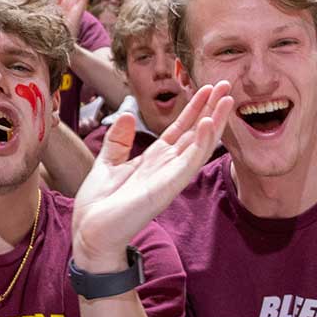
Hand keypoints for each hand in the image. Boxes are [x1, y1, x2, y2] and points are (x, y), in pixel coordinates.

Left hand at [71, 84, 232, 267]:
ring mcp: (169, 178)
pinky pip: (188, 163)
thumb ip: (118, 141)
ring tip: (227, 99)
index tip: (207, 89)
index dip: (194, 108)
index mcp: (154, 160)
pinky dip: (201, 144)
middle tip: (227, 85)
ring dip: (214, 122)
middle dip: (211, 109)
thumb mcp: (106, 164)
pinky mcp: (166, 189)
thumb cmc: (99, 205)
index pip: (180, 129)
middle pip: (195, 133)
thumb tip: (125, 115)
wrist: (89, 231)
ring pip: (199, 145)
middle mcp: (166, 167)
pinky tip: (209, 124)